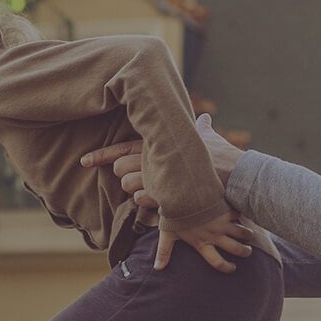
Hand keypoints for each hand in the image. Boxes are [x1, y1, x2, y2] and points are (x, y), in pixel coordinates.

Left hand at [82, 114, 241, 206]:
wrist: (236, 176)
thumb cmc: (222, 155)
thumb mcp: (209, 137)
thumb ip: (202, 127)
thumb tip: (205, 118)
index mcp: (158, 141)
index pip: (121, 147)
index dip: (100, 155)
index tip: (83, 161)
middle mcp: (153, 158)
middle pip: (120, 169)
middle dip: (126, 176)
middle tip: (145, 177)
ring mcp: (156, 177)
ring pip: (128, 187)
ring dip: (138, 190)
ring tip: (157, 189)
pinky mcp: (161, 196)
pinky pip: (141, 201)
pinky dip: (147, 201)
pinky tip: (159, 200)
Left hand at [158, 210, 256, 272]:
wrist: (181, 194)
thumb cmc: (173, 214)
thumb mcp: (167, 234)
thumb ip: (164, 252)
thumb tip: (158, 268)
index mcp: (202, 243)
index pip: (217, 262)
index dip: (226, 267)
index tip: (232, 268)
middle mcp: (215, 235)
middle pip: (236, 249)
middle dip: (245, 252)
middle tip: (247, 251)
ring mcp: (222, 223)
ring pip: (242, 232)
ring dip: (248, 235)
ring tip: (250, 235)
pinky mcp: (225, 209)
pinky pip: (239, 214)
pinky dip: (244, 215)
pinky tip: (247, 214)